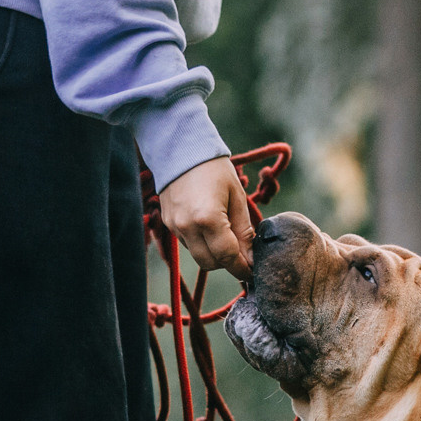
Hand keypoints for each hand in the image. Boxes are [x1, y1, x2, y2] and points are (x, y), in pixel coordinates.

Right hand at [158, 156, 252, 278]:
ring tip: (226, 236)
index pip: (228, 257)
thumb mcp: (236, 196)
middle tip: (242, 253)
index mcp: (208, 219)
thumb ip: (243, 230)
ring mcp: (175, 227)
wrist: (180, 148)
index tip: (253, 272)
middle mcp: (188, 227)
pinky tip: (209, 226)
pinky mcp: (168, 223)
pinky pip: (188, 244)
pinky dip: (202, 243)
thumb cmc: (214, 168)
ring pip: (198, 256)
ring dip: (214, 254)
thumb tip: (250, 256)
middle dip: (228, 263)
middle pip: (211, 264)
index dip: (242, 268)